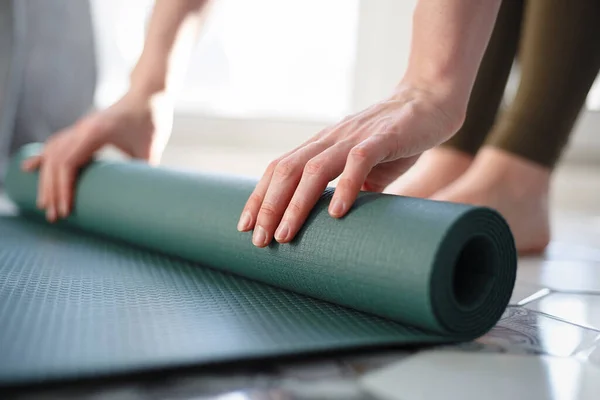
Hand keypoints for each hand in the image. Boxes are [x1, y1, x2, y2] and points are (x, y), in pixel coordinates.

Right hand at [21, 90, 172, 221]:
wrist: (149, 94)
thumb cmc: (152, 120)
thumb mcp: (151, 149)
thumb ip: (144, 173)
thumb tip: (145, 201)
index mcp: (96, 132)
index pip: (70, 163)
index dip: (65, 188)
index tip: (67, 210)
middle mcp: (82, 128)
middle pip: (56, 162)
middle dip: (52, 191)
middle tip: (53, 217)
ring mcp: (80, 127)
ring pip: (52, 154)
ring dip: (46, 180)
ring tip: (43, 204)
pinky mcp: (82, 128)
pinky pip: (56, 143)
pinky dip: (43, 158)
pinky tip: (30, 168)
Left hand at [237, 85, 463, 246]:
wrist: (431, 101)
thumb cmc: (396, 138)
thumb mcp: (367, 168)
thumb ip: (351, 189)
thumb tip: (339, 220)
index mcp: (323, 145)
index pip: (281, 169)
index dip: (260, 196)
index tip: (246, 225)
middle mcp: (331, 139)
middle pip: (288, 170)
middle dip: (268, 206)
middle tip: (258, 239)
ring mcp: (355, 137)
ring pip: (315, 168)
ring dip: (296, 204)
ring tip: (285, 235)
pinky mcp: (383, 138)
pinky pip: (359, 162)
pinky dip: (345, 187)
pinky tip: (336, 213)